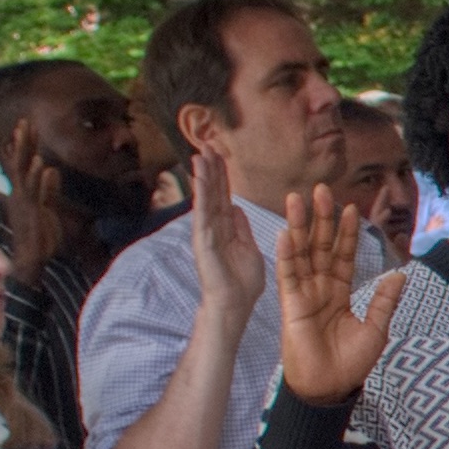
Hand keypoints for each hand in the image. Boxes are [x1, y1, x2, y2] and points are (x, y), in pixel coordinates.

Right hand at [187, 144, 259, 321]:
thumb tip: (235, 207)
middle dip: (211, 167)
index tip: (220, 153)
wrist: (235, 306)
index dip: (222, 174)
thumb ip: (241, 227)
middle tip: (208, 142)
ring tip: (201, 152)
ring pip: (206, 198)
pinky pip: (203, 211)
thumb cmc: (242, 283)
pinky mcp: (204, 240)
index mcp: (227, 227)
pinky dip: (201, 192)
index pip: (224, 195)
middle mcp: (214, 227)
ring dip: (203, 174)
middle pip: (213, 191)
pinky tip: (200, 175)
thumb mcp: (248, 248)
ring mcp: (207, 233)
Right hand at [268, 185, 403, 405]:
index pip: (344, 255)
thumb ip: (385, 301)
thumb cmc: (351, 364)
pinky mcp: (290, 306)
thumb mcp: (376, 330)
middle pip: (320, 246)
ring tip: (296, 199)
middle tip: (320, 189)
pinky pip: (288, 276)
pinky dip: (287, 255)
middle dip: (320, 218)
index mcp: (340, 293)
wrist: (330, 389)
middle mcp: (320, 289)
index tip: (350, 207)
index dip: (347, 232)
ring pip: (301, 254)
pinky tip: (285, 234)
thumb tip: (400, 274)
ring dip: (299, 227)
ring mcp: (304, 295)